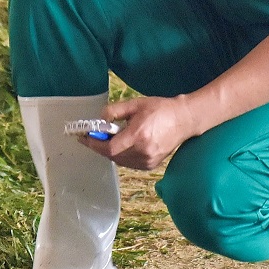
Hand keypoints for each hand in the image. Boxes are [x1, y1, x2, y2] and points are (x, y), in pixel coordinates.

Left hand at [85, 93, 210, 171]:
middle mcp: (143, 151)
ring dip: (110, 151)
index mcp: (138, 135)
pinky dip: (121, 156)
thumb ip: (114, 111)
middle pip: (112, 156)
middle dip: (101, 146)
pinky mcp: (151, 165)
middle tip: (95, 136)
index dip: (94, 144)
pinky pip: (129, 163)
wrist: (184, 120)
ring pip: (119, 161)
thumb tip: (99, 120)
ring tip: (111, 138)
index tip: (84, 137)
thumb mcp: (135, 104)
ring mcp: (148, 160)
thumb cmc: (160, 109)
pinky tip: (124, 145)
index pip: (109, 148)